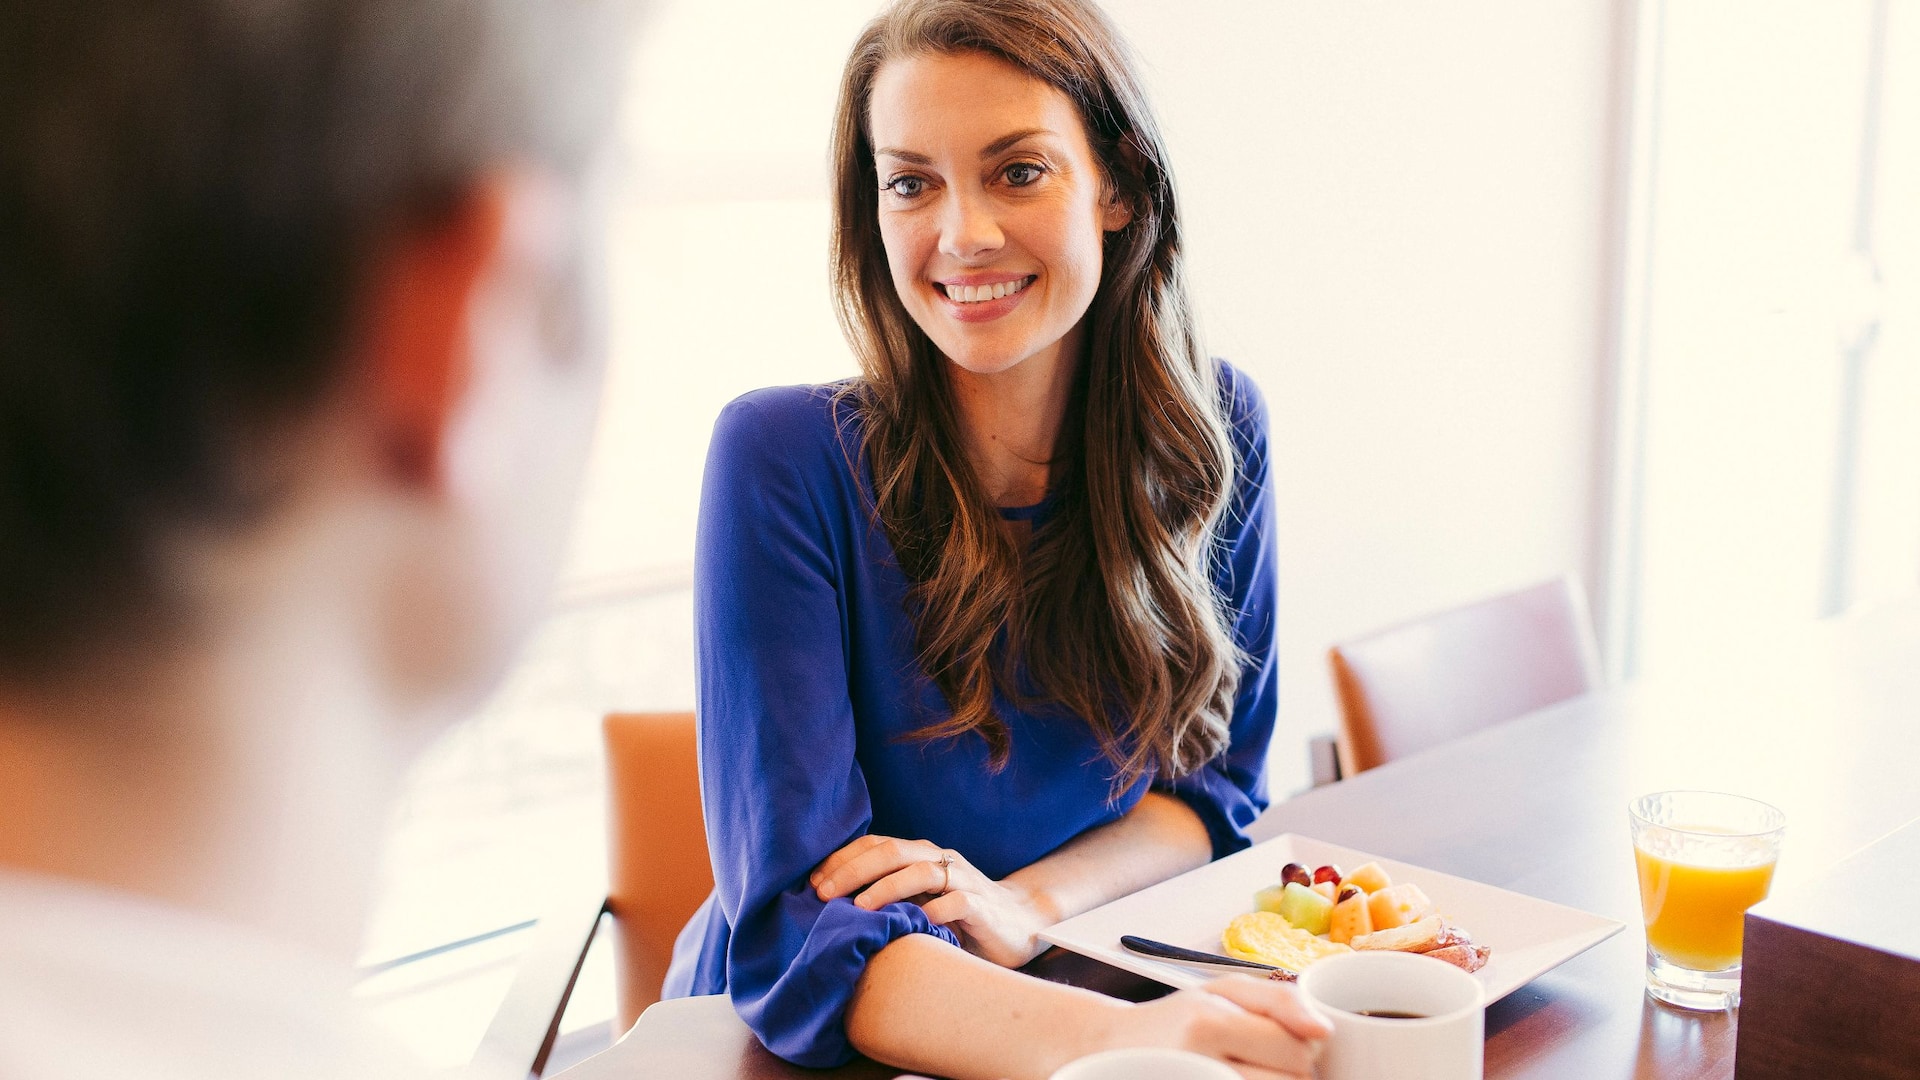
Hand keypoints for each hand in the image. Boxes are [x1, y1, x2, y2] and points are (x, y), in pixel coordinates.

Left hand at [810, 834, 1053, 967]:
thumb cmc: (957, 914)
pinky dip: (934, 910)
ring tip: (860, 908)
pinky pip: (957, 902)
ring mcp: (963, 880)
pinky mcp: (982, 906)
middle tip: (825, 893)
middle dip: (854, 870)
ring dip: (887, 888)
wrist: (1018, 924)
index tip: (812, 882)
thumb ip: (888, 895)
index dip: (842, 859)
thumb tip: (833, 904)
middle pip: (892, 852)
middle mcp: (940, 859)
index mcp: (920, 855)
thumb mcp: (918, 901)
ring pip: (921, 872)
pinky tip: (913, 924)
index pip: (875, 845)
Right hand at [1091, 975, 1330, 1079]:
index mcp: (1208, 1023)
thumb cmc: (1175, 1021)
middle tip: (1255, 1058)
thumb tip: (1324, 1030)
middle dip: (1287, 1071)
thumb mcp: (1222, 991)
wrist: (1111, 1050)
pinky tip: (1234, 1077)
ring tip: (1244, 1070)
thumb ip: (1280, 1000)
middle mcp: (1199, 1063)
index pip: (1297, 1049)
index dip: (1297, 1046)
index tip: (1273, 1041)